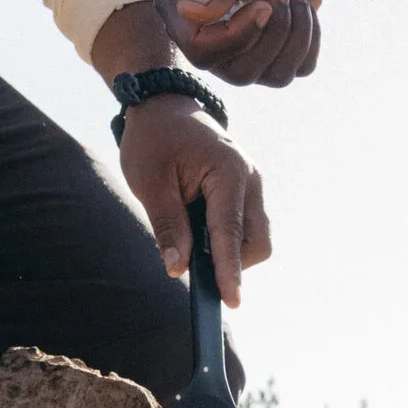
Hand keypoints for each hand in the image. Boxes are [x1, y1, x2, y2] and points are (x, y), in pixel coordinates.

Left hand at [117, 101, 269, 308]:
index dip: (229, 270)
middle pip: (257, 242)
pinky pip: (245, 225)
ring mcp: (252, 184)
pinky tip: (197, 227)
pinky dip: (226, 238)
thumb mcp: (150, 183)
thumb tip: (178, 268)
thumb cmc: (154, 140)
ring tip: (188, 233)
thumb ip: (167, 226)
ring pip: (255, 236)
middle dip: (232, 262)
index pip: (231, 232)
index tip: (232, 301)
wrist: (164, 106)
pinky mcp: (246, 190)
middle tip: (190, 259)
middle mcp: (250, 179)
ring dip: (227, 249)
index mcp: (228, 172)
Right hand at [154, 0, 374, 86]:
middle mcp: (202, 36)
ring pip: (272, 77)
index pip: (198, 49)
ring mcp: (237, 53)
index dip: (237, 35)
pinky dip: (310, 35)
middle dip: (274, 30)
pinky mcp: (270, 58)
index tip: (265, 3)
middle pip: (237, 72)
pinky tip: (304, 4)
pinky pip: (297, 70)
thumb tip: (188, 12)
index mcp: (179, 5)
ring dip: (296, 31)